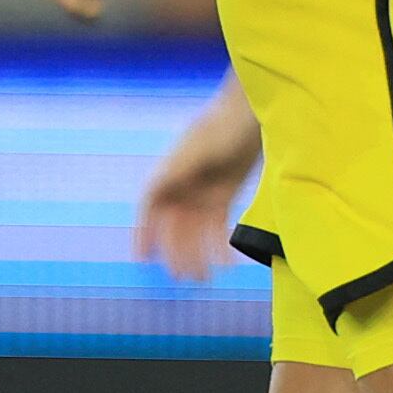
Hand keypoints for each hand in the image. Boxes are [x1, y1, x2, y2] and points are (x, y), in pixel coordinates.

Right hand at [134, 85, 261, 281]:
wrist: (251, 115)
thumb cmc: (221, 125)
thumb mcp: (197, 149)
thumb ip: (177, 171)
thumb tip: (155, 190)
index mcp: (168, 174)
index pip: (149, 209)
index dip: (144, 233)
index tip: (141, 257)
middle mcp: (181, 187)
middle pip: (173, 226)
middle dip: (176, 252)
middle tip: (183, 276)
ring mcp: (201, 192)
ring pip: (194, 231)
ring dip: (197, 254)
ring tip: (204, 278)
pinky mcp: (223, 195)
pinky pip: (216, 226)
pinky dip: (218, 244)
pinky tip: (226, 263)